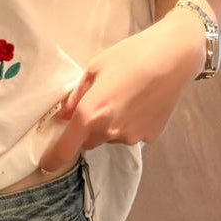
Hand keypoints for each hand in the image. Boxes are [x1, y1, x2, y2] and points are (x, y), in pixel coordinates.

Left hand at [35, 16, 205, 174]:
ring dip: (112, 125)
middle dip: (89, 129)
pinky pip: (133, 134)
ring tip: (126, 98)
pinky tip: (142, 103)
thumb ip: (76, 96)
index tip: (46, 165)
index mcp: (91, 114)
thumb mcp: (95, 68)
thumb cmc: (130, 55)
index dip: (53, 159)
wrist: (174, 57)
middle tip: (101, 103)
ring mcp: (132, 137)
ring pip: (112, 137)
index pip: (66, 149)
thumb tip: (64, 115)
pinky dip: (132, 124)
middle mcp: (110, 132)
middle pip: (89, 141)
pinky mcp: (150, 136)